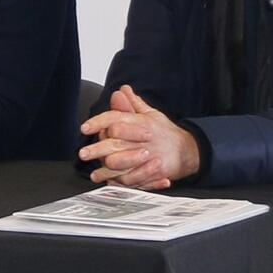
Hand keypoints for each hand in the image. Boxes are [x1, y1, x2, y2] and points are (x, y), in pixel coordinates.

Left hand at [77, 85, 199, 187]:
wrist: (188, 150)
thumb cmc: (164, 132)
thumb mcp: (151, 115)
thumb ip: (132, 104)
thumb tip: (121, 90)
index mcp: (142, 123)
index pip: (116, 119)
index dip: (98, 122)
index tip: (84, 128)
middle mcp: (145, 139)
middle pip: (116, 143)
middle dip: (97, 149)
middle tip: (83, 153)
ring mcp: (151, 157)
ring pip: (123, 164)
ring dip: (106, 170)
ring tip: (94, 174)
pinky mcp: (156, 172)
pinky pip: (135, 179)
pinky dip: (122, 182)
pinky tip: (111, 182)